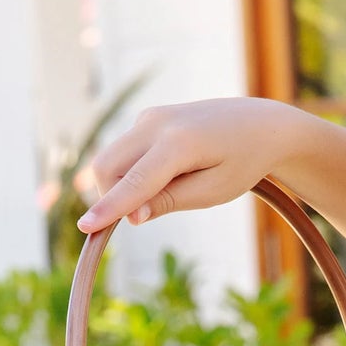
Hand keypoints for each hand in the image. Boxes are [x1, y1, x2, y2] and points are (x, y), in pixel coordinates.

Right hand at [78, 98, 296, 231]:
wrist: (259, 124)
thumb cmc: (242, 162)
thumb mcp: (213, 191)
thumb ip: (170, 201)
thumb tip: (132, 216)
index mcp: (179, 142)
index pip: (134, 182)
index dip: (109, 209)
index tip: (85, 229)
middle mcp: (157, 122)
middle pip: (107, 166)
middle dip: (112, 198)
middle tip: (151, 211)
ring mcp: (149, 117)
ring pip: (111, 159)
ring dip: (123, 186)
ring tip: (173, 186)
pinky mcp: (148, 119)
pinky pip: (125, 153)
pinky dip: (133, 173)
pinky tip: (170, 174)